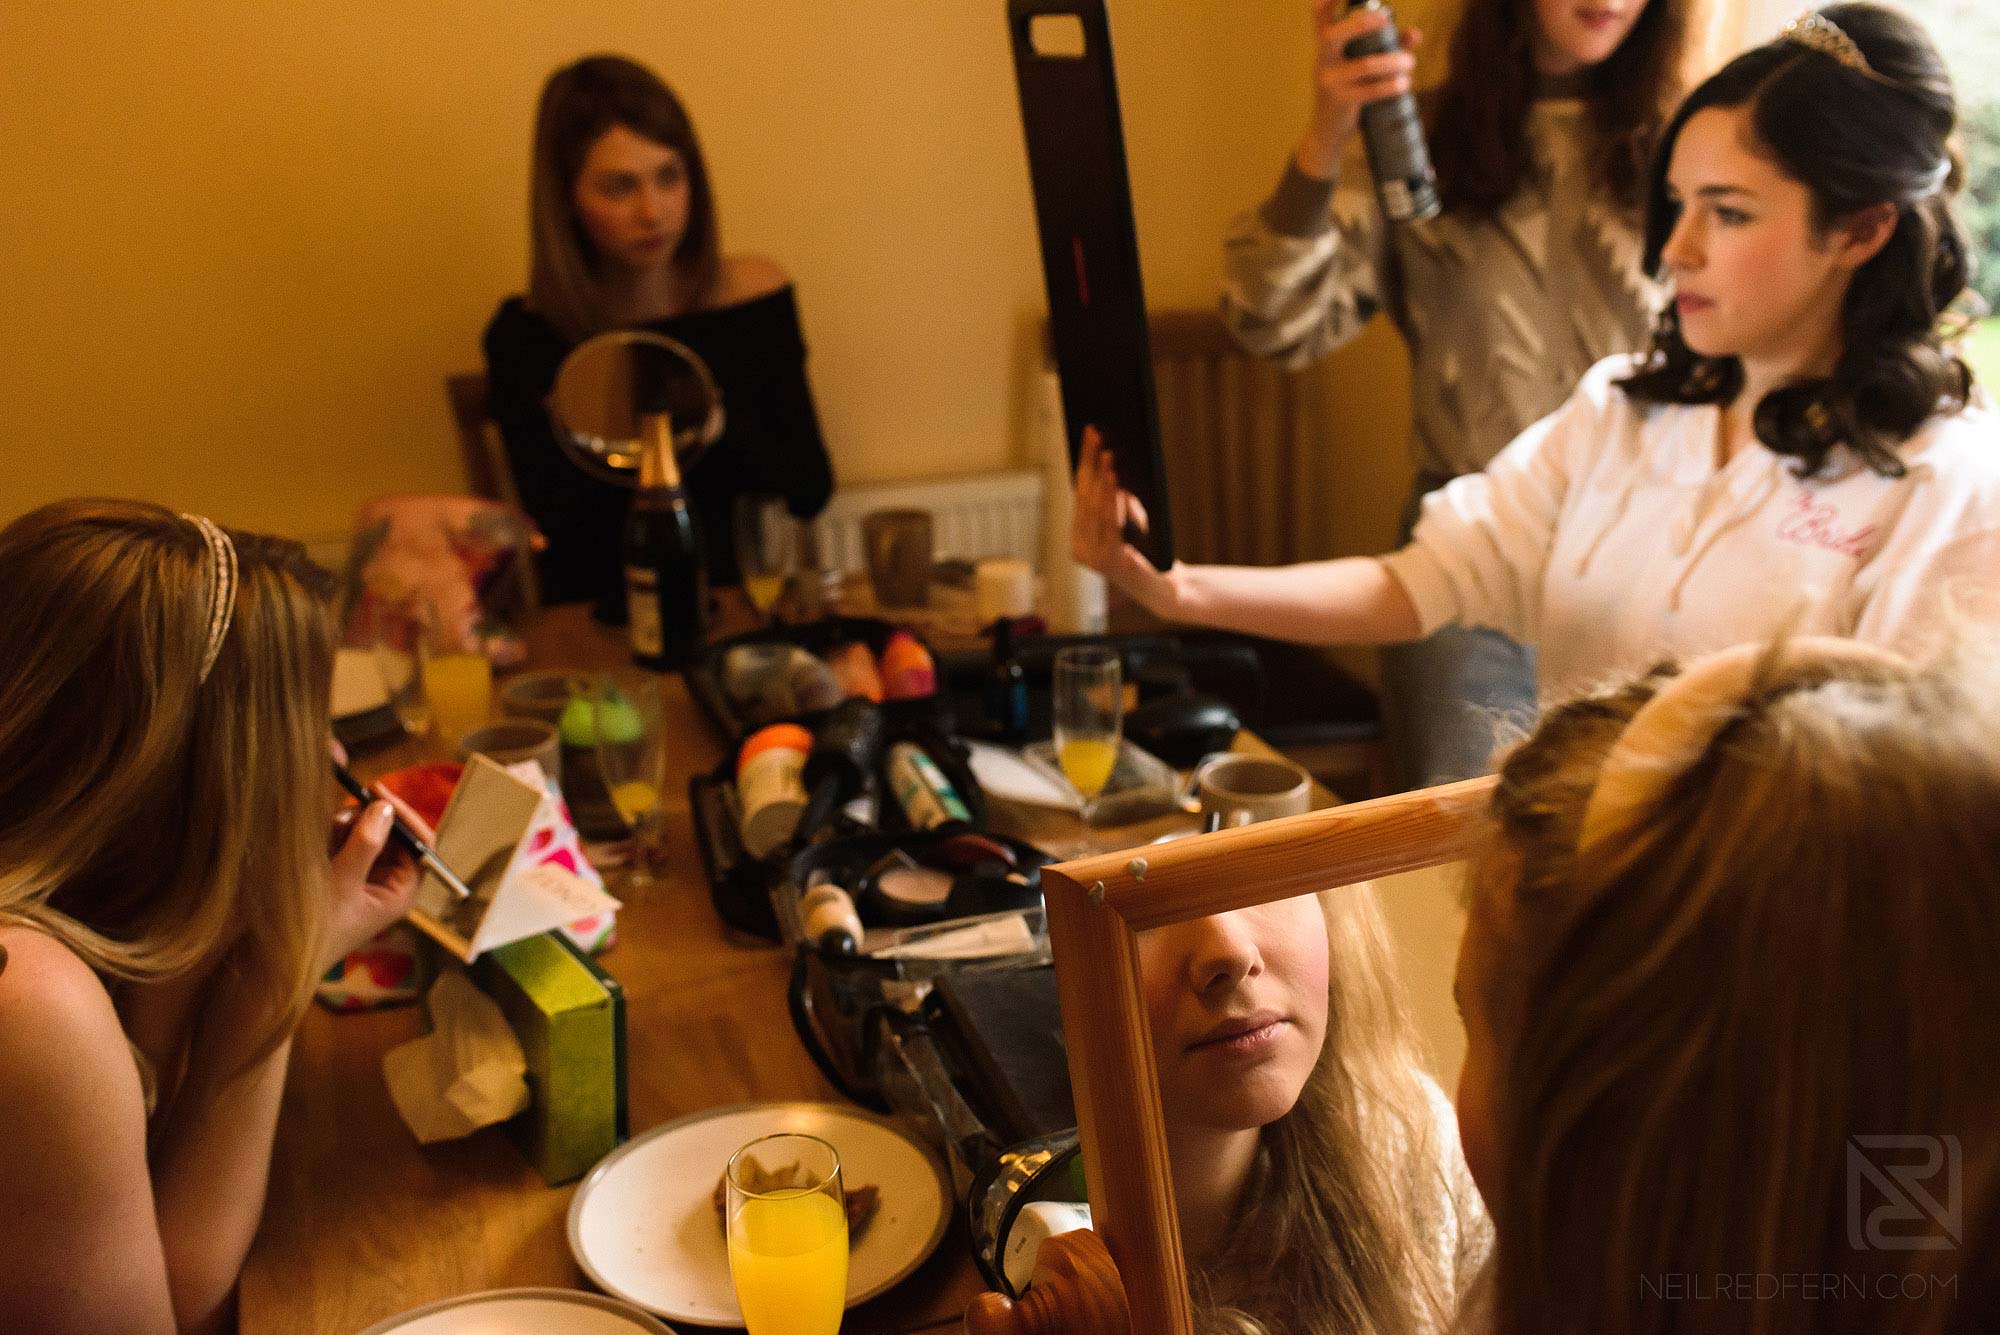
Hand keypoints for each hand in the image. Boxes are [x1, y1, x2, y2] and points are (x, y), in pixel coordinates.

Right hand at [323, 794, 426, 971]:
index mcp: (400, 891)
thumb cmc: (313, 931)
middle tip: (337, 820)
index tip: (376, 791)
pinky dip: (328, 839)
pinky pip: (339, 845)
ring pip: (361, 835)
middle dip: (363, 822)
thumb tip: (384, 808)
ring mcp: (361, 879)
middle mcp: (386, 883)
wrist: (271, 964)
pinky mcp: (336, 876)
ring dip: (342, 830)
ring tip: (321, 843)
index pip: (420, 843)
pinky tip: (312, 848)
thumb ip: (364, 844)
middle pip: (389, 834)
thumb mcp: (340, 884)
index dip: (404, 815)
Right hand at [1070, 426, 1181, 616]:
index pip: (1079, 491)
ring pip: (1093, 507)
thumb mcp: (1130, 518)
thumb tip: (1113, 459)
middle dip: (1090, 462)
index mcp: (1079, 536)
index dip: (1084, 460)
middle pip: (1083, 495)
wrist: (1163, 587)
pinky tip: (1116, 481)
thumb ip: (1118, 497)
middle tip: (1097, 435)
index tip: (1089, 433)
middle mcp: (1078, 547)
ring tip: (1109, 454)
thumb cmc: (1148, 551)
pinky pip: (1108, 522)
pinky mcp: (1105, 561)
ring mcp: (1089, 556)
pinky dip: (1112, 499)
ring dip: (1101, 477)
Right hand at [1297, 1, 1422, 178]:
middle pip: (1334, 34)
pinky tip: (1404, 83)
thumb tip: (1415, 34)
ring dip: (1393, 62)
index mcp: (1325, 45)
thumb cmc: (1349, 90)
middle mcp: (1322, 59)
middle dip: (1362, 23)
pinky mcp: (1340, 101)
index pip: (1320, 16)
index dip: (1327, 1)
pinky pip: (1370, 90)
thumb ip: (1388, 46)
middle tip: (1386, 20)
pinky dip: (1391, 85)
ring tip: (1409, 63)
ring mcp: (1329, 81)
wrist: (1328, 131)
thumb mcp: (1362, 65)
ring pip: (1364, 65)